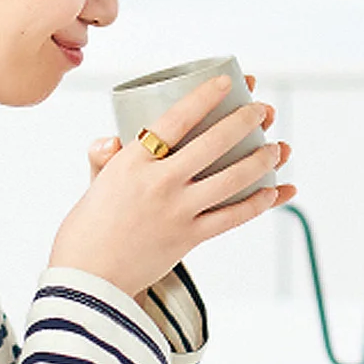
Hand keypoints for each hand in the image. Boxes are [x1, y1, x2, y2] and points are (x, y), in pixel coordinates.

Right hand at [49, 74, 294, 295]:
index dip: (205, 97)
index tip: (227, 82)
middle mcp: (158, 183)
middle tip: (261, 110)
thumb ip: (107, 157)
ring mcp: (177, 211)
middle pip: (212, 144)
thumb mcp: (96, 184)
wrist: (87, 281)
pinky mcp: (189, 239)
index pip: (175, 119)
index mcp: (131, 162)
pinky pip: (232, 217)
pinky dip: (256, 204)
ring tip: (276, 148)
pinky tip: (272, 192)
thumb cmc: (88, 229)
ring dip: (260, 161)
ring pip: (230, 179)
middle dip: (244, 122)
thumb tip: (111, 139)